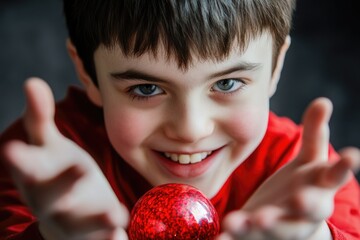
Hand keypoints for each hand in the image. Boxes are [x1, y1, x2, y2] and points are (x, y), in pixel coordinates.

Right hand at [2, 78, 128, 239]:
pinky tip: (121, 235)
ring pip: (77, 223)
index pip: (27, 166)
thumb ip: (39, 117)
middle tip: (80, 170)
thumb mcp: (48, 145)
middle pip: (50, 197)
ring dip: (94, 220)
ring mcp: (68, 221)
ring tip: (115, 216)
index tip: (12, 149)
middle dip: (61, 186)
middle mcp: (48, 201)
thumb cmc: (56, 170)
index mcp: (36, 175)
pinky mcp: (87, 235)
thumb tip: (32, 81)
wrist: (65, 209)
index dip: (20, 159)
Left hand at [216, 98, 359, 239]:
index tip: (352, 155)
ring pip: (276, 227)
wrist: (289, 222)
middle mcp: (302, 210)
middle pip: (308, 209)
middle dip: (305, 205)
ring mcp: (280, 226)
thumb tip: (324, 99)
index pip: (333, 177)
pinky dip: (233, 239)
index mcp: (318, 187)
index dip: (343, 167)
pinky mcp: (256, 236)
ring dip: (264, 223)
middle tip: (299, 199)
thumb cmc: (301, 186)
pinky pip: (244, 239)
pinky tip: (219, 239)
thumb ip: (315, 133)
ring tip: (248, 220)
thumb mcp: (309, 161)